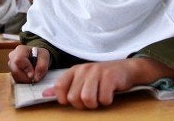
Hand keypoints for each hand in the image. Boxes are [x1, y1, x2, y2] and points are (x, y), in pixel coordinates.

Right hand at [8, 45, 49, 83]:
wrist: (36, 57)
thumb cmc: (39, 55)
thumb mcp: (44, 57)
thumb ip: (42, 66)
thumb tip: (35, 78)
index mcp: (20, 50)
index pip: (19, 60)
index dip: (26, 69)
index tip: (33, 75)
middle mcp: (12, 57)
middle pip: (15, 70)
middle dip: (26, 77)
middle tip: (34, 78)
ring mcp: (10, 65)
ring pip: (15, 76)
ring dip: (25, 79)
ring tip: (33, 75)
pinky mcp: (11, 72)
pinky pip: (15, 79)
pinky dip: (23, 80)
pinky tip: (28, 76)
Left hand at [43, 58, 173, 109]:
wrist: (127, 69)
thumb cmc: (102, 78)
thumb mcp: (82, 79)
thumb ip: (64, 87)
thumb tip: (45, 94)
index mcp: (75, 70)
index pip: (59, 88)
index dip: (65, 99)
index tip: (75, 100)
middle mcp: (84, 69)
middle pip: (74, 98)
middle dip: (84, 105)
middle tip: (93, 99)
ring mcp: (97, 72)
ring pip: (87, 99)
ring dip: (96, 104)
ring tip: (101, 97)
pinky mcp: (109, 76)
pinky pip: (103, 99)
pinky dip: (107, 101)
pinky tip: (110, 94)